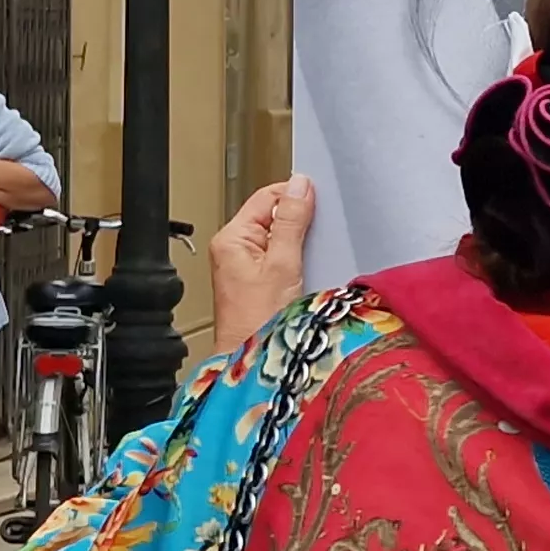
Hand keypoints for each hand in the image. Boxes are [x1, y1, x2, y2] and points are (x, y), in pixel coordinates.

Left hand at [210, 176, 315, 341]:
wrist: (253, 364)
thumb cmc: (258, 323)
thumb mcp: (282, 264)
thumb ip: (291, 221)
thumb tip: (300, 186)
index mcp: (231, 238)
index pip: (266, 196)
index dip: (294, 195)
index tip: (318, 202)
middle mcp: (234, 249)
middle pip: (273, 216)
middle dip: (298, 221)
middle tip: (316, 235)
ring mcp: (244, 266)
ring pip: (278, 238)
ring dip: (299, 243)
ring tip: (310, 257)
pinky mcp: (256, 282)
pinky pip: (279, 258)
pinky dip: (296, 260)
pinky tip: (305, 271)